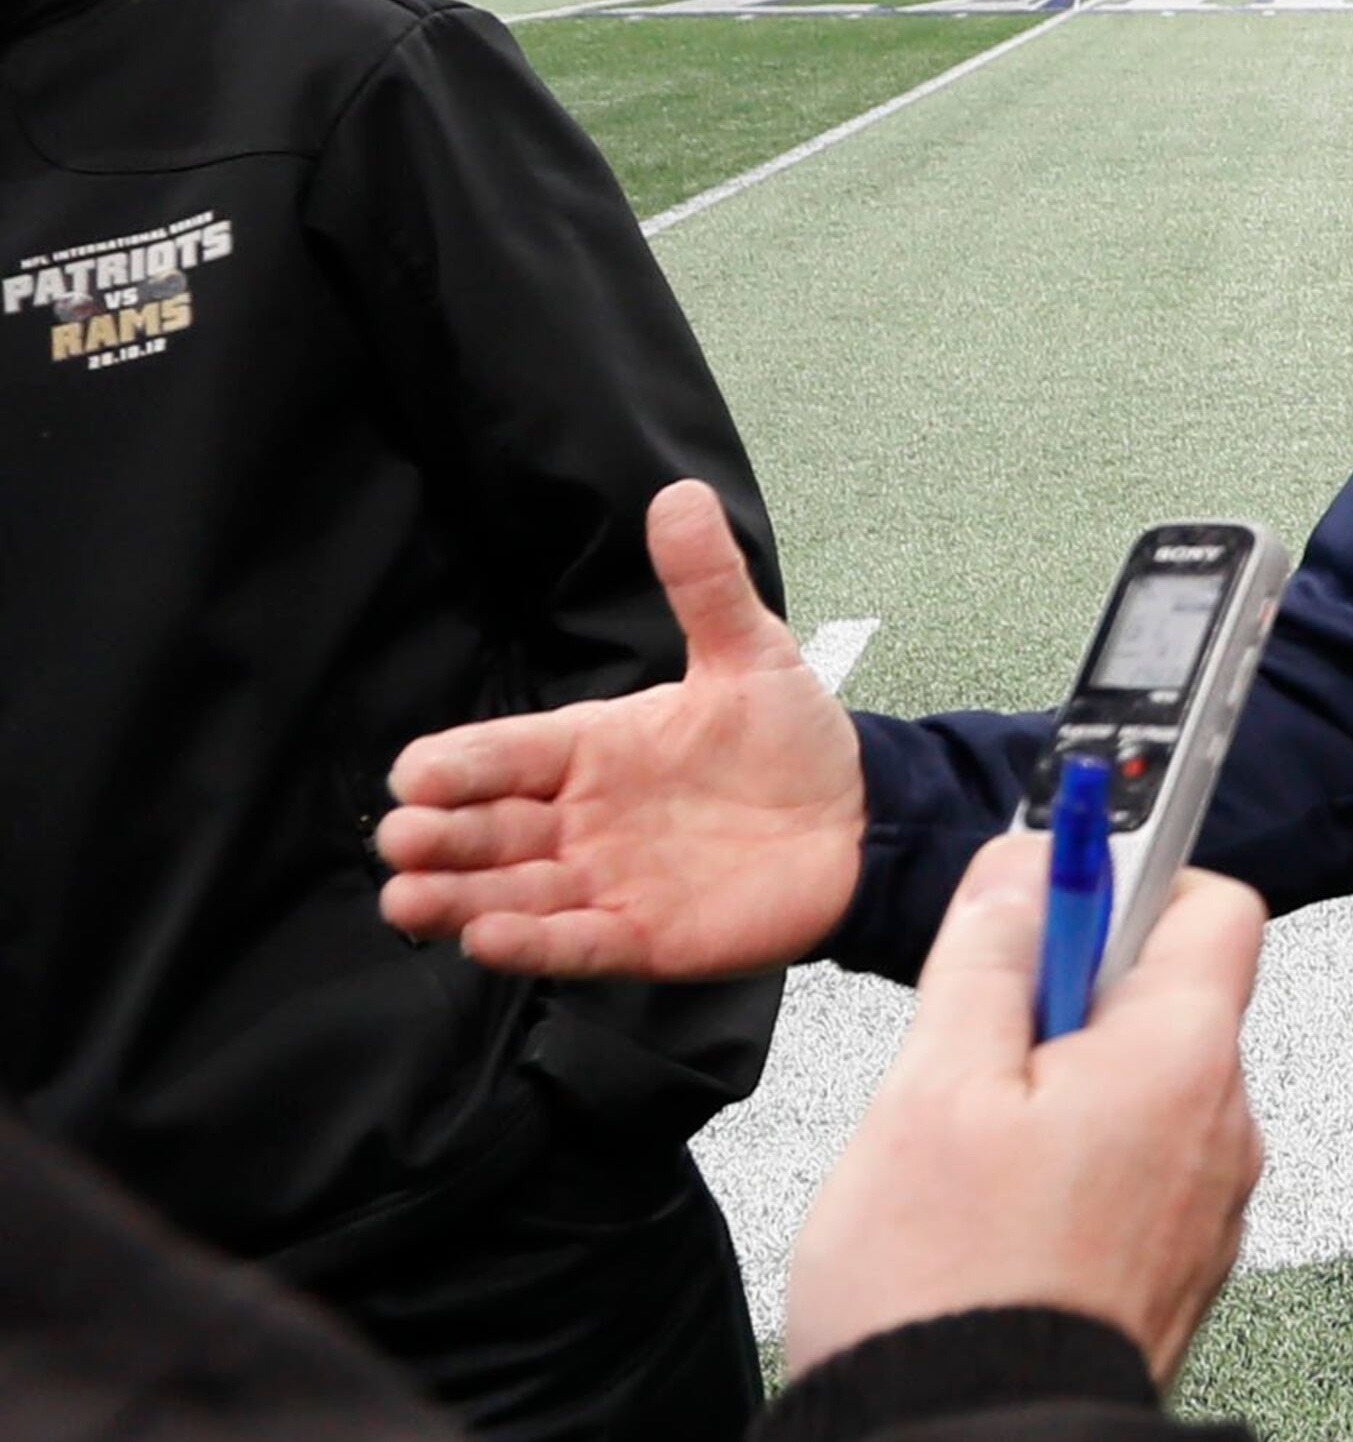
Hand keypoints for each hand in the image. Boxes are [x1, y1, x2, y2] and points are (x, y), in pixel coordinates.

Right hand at [375, 479, 862, 979]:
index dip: (458, 763)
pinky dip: (532, 944)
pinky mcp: (642, 935)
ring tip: (409, 900)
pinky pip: (574, 943)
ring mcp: (606, 878)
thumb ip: (706, 585)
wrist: (860, 818)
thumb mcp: (750, 654)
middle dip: (439, 834)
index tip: (414, 773)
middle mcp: (583, 816)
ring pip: (513, 890)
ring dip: (461, 897)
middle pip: (489, 827)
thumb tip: (680, 496)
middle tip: (402, 838)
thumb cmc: (794, 739)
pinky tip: (487, 940)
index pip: (503, 752)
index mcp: (592, 747)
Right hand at [781, 841, 1268, 1384]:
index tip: (1046, 893)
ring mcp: (1206, 1207)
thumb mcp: (935, 1082)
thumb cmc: (946, 1288)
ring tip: (970, 1148)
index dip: (1127, 878)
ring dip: (1059, 1088)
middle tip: (973, 1047)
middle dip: (1068, 998)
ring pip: (1140, 1089)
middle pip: (1167, 997)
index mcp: (1183, 1061)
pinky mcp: (1172, 1270)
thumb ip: (989, 956)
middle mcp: (1222, 1129)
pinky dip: (1069, 1164)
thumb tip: (1024, 871)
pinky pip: (1133, 1171)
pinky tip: (991, 1214)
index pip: (1212, 902)